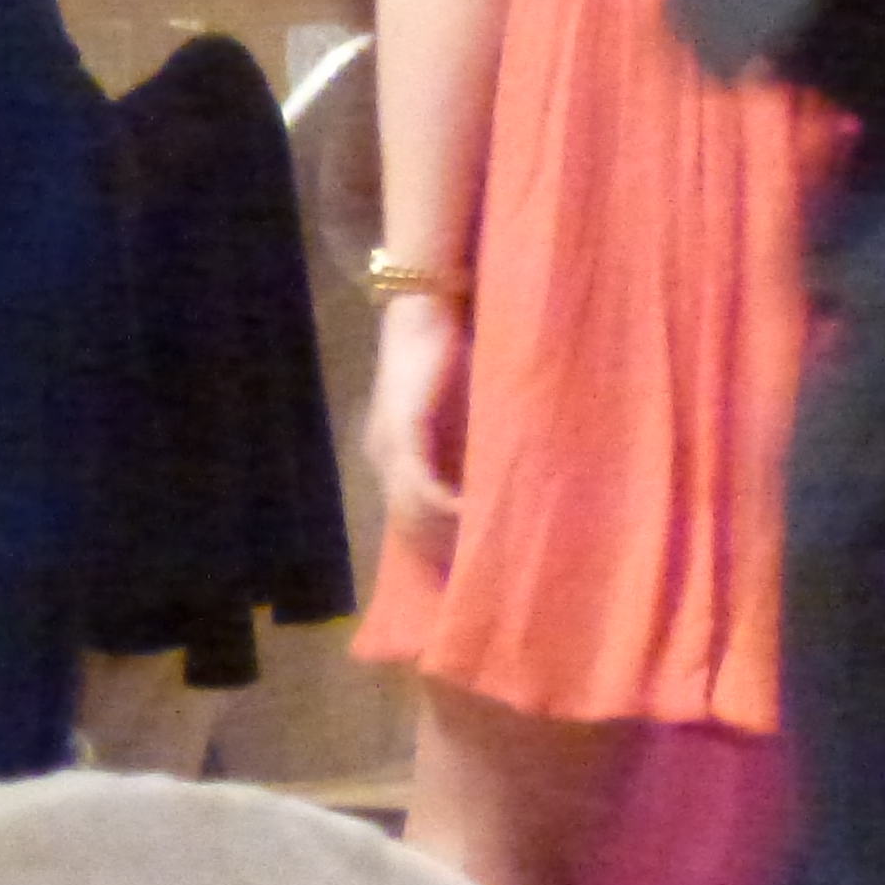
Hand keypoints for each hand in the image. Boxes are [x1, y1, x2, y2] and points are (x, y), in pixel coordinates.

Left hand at [365, 290, 471, 560]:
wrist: (425, 309)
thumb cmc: (448, 349)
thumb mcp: (459, 403)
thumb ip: (470, 435)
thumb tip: (499, 471)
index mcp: (394, 451)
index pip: (409, 514)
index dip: (437, 544)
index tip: (469, 566)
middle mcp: (385, 456)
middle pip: (408, 525)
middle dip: (442, 553)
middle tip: (479, 575)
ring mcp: (391, 448)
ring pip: (411, 514)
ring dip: (446, 537)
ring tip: (483, 553)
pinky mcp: (404, 435)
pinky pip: (421, 488)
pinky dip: (446, 510)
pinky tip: (471, 520)